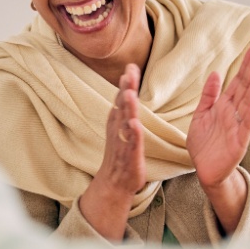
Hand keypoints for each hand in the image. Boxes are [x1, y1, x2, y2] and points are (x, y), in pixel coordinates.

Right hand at [79, 63, 145, 240]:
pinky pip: (130, 143)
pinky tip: (134, 124)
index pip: (122, 98)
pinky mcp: (128, 156)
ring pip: (124, 122)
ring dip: (126, 108)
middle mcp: (118, 128)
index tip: (131, 65)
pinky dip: (132, 134)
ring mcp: (122, 142)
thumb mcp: (123, 126)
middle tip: (128, 72)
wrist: (115, 182)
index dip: (126, 82)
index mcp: (118, 120)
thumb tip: (127, 88)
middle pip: (122, 105)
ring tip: (129, 93)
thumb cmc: (121, 152)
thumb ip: (125, 108)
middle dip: (125, 88)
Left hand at [187, 46, 249, 189]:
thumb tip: (215, 73)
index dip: (244, 66)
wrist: (204, 170)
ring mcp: (238, 126)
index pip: (237, 82)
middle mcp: (233, 113)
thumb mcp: (201, 115)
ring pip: (249, 102)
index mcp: (223, 106)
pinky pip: (247, 125)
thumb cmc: (203, 144)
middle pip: (245, 87)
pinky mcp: (240, 141)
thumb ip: (208, 95)